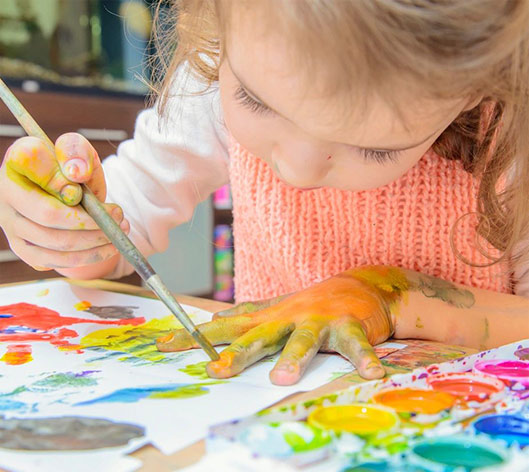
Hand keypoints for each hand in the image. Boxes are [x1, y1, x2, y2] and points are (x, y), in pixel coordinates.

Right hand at [0, 133, 127, 272]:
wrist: (69, 193)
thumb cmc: (72, 169)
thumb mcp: (78, 151)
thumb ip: (76, 151)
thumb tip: (76, 173)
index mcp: (17, 162)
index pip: (37, 171)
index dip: (65, 184)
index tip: (86, 190)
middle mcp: (5, 196)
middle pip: (49, 216)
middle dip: (91, 220)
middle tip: (118, 216)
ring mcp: (12, 227)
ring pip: (57, 244)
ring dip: (96, 240)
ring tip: (119, 229)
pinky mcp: (26, 251)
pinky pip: (59, 261)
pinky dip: (90, 256)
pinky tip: (109, 246)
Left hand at [157, 266, 399, 384]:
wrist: (357, 287)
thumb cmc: (310, 304)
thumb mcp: (275, 309)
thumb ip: (246, 314)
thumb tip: (213, 318)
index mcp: (268, 318)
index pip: (226, 327)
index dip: (195, 336)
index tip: (164, 346)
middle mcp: (289, 318)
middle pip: (260, 337)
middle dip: (238, 354)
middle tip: (217, 371)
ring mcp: (319, 321)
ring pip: (304, 340)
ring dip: (294, 358)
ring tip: (282, 378)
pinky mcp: (350, 326)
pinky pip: (356, 344)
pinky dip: (363, 357)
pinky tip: (371, 372)